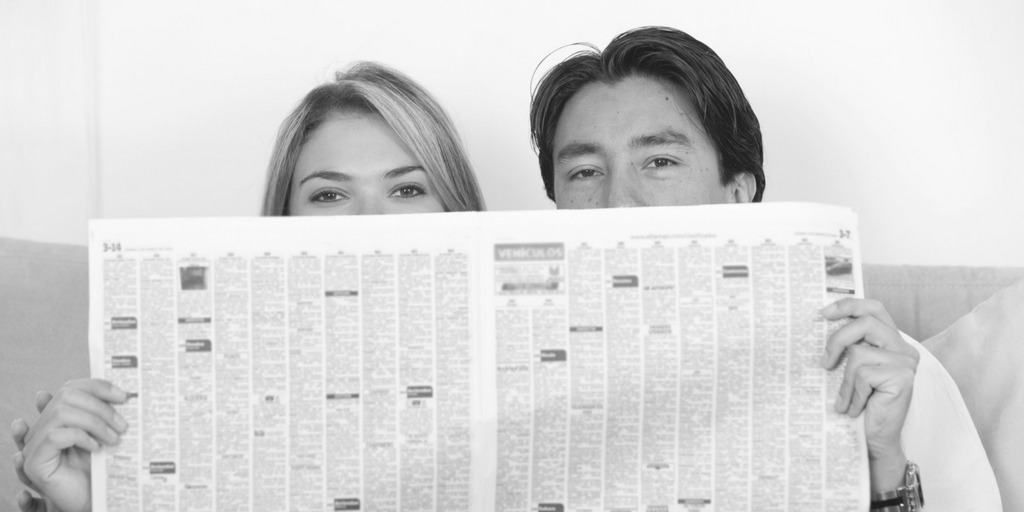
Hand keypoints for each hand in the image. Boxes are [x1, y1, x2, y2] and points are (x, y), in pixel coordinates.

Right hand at [14, 379, 128, 511]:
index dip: (97, 386)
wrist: (95, 501)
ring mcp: (35, 444)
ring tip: (114, 438)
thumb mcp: (106, 435)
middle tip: (123, 425)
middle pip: (66, 396)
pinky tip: (96, 448)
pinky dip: (80, 437)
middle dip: (99, 406)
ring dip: (94, 422)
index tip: (124, 396)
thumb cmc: (101, 469)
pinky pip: (55, 435)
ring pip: (61, 413)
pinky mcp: (34, 461)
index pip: (72, 388)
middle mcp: (43, 427)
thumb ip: (105, 413)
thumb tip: (123, 391)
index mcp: (58, 417)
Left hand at [820, 298, 918, 491]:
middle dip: (837, 339)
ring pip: (859, 353)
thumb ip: (849, 346)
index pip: (874, 308)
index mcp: (892, 340)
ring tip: (845, 399)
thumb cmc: (861, 403)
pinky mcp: (903, 377)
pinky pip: (863, 375)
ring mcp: (906, 362)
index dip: (849, 305)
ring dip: (845, 381)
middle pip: (866, 322)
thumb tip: (819, 322)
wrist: (876, 439)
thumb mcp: (852, 370)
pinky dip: (852, 394)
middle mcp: (904, 348)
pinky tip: (855, 408)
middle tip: (824, 363)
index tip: (822, 314)